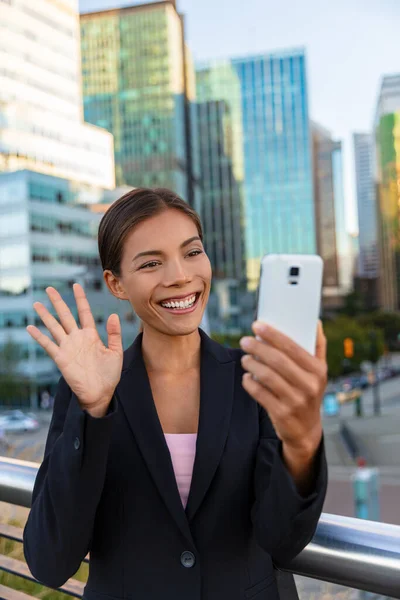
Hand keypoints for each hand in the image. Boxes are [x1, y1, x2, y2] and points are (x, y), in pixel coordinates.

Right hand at [26, 284, 123, 415]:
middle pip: (66, 315)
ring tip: (37, 304)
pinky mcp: (61, 358)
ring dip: (45, 316)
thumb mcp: (115, 352)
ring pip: (54, 327)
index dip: (80, 299)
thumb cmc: (110, 375)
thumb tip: (113, 315)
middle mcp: (78, 338)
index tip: (76, 286)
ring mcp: (68, 347)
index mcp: (91, 335)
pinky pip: (48, 345)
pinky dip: (39, 336)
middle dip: (58, 302)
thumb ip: (114, 334)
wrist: (100, 393)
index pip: (84, 312)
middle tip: (49, 288)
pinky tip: (30, 328)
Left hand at [239, 320, 326, 456]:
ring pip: (267, 377)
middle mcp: (309, 386)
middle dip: (258, 347)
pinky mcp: (282, 414)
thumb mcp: (318, 372)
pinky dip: (250, 383)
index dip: (273, 335)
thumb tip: (315, 322)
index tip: (257, 325)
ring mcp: (296, 401)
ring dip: (252, 364)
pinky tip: (246, 377)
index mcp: (318, 371)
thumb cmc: (309, 392)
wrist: (306, 430)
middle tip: (244, 341)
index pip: (293, 347)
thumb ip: (317, 347)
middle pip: (278, 361)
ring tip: (245, 358)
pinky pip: (260, 394)